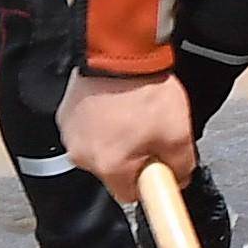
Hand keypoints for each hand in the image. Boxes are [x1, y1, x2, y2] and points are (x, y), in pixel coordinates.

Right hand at [58, 70, 197, 201]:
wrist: (120, 52)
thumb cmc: (146, 90)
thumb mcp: (179, 135)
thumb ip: (181, 166)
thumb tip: (179, 178)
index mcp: (109, 166)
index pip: (131, 195)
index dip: (150, 182)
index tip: (159, 170)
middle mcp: (83, 155)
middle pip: (114, 171)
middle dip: (134, 157)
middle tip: (151, 132)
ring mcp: (71, 134)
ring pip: (100, 149)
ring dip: (117, 138)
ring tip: (134, 113)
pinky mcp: (66, 115)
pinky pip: (88, 129)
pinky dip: (102, 122)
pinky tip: (118, 104)